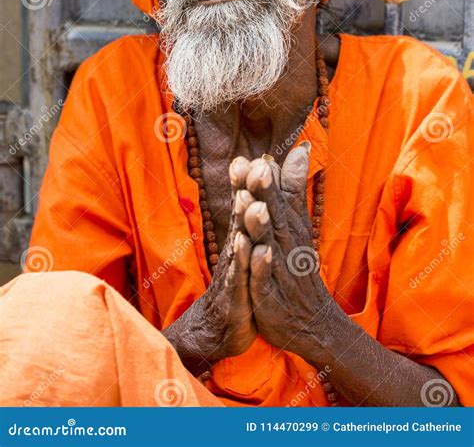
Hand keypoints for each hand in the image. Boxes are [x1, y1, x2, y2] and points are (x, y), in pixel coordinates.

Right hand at [162, 157, 256, 373]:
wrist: (220, 326)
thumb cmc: (238, 279)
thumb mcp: (247, 244)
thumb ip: (253, 211)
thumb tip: (260, 182)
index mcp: (241, 234)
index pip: (243, 202)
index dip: (246, 179)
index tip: (251, 154)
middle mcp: (235, 247)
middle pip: (241, 215)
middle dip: (247, 189)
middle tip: (255, 164)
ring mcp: (235, 270)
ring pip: (241, 242)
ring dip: (246, 221)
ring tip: (252, 201)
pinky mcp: (238, 294)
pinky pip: (244, 277)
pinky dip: (250, 263)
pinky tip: (255, 250)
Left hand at [241, 146, 334, 360]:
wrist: (311, 321)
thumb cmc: (298, 267)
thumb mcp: (297, 224)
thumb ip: (293, 188)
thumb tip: (299, 149)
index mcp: (289, 226)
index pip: (278, 198)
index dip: (267, 179)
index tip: (255, 156)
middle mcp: (286, 244)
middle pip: (275, 215)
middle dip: (266, 192)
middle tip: (258, 168)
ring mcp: (278, 271)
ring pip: (268, 244)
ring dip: (260, 223)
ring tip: (250, 203)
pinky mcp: (270, 297)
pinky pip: (264, 280)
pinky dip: (261, 266)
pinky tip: (256, 251)